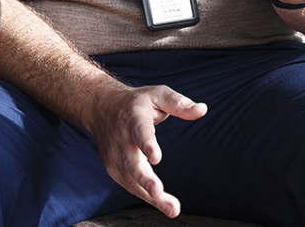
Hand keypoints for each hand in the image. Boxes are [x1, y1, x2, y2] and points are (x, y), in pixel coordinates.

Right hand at [85, 81, 207, 217]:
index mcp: (134, 118)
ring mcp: (115, 156)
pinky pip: (130, 186)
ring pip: (131, 180)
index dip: (147, 145)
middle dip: (145, 179)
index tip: (156, 158)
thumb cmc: (137, 103)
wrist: (102, 107)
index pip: (140, 132)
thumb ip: (180, 104)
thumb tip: (202, 109)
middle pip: (132, 162)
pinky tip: (163, 204)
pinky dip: (146, 197)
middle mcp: (122, 139)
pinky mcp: (114, 169)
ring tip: (172, 209)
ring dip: (150, 196)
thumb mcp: (158, 95)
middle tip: (158, 192)